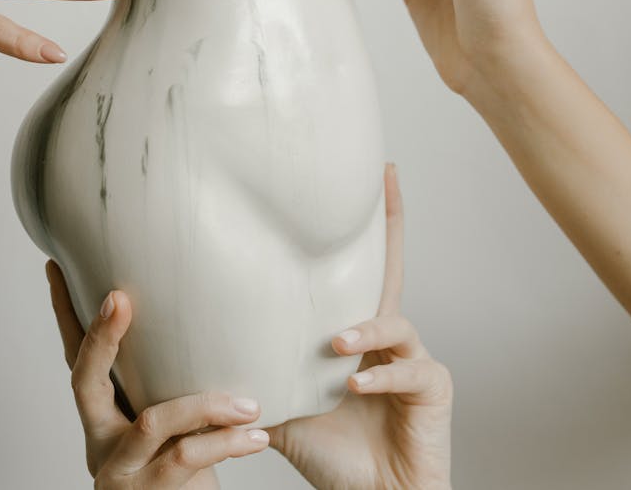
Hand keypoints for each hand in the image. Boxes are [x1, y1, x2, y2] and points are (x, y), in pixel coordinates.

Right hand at [45, 263, 270, 487]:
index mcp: (103, 416)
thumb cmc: (179, 471)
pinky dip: (226, 444)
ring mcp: (119, 469)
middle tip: (117, 299)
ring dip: (206, 406)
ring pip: (152, 421)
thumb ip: (171, 385)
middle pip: (85, 380)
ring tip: (249, 404)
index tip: (57, 267)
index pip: (76, 358)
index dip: (65, 314)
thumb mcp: (169, 426)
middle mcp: (100, 439)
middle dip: (101, 338)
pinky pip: (186, 458)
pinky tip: (255, 437)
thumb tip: (209, 322)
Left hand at [268, 164, 452, 489]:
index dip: (363, 226)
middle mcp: (388, 337)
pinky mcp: (433, 388)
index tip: (367, 175)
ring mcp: (414, 358)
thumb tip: (197, 351)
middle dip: (391, 223)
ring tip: (335, 346)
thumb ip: (256, 374)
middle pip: (392, 268)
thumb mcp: (282, 407)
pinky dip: (380, 375)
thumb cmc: (333, 455)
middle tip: (387, 177)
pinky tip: (356, 385)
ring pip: (394, 322)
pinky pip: (409, 369)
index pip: (357, 272)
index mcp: (355, 334)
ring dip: (362, 330)